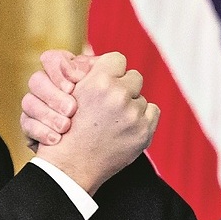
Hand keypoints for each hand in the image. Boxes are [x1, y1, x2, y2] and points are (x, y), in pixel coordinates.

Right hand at [28, 52, 159, 193]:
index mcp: (99, 81)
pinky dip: (143, 118)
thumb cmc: (67, 127)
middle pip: (134, 77)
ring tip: (114, 120)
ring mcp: (133, 114)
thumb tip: (94, 54)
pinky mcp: (144, 131)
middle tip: (111, 102)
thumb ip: (87, 72)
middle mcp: (118, 95)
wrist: (71, 165)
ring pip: (141, 97)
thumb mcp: (70, 92)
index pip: (118, 59)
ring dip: (131, 105)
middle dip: (124, 87)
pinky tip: (125, 127)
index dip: (112, 70)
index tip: (107, 79)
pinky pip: (152, 111)